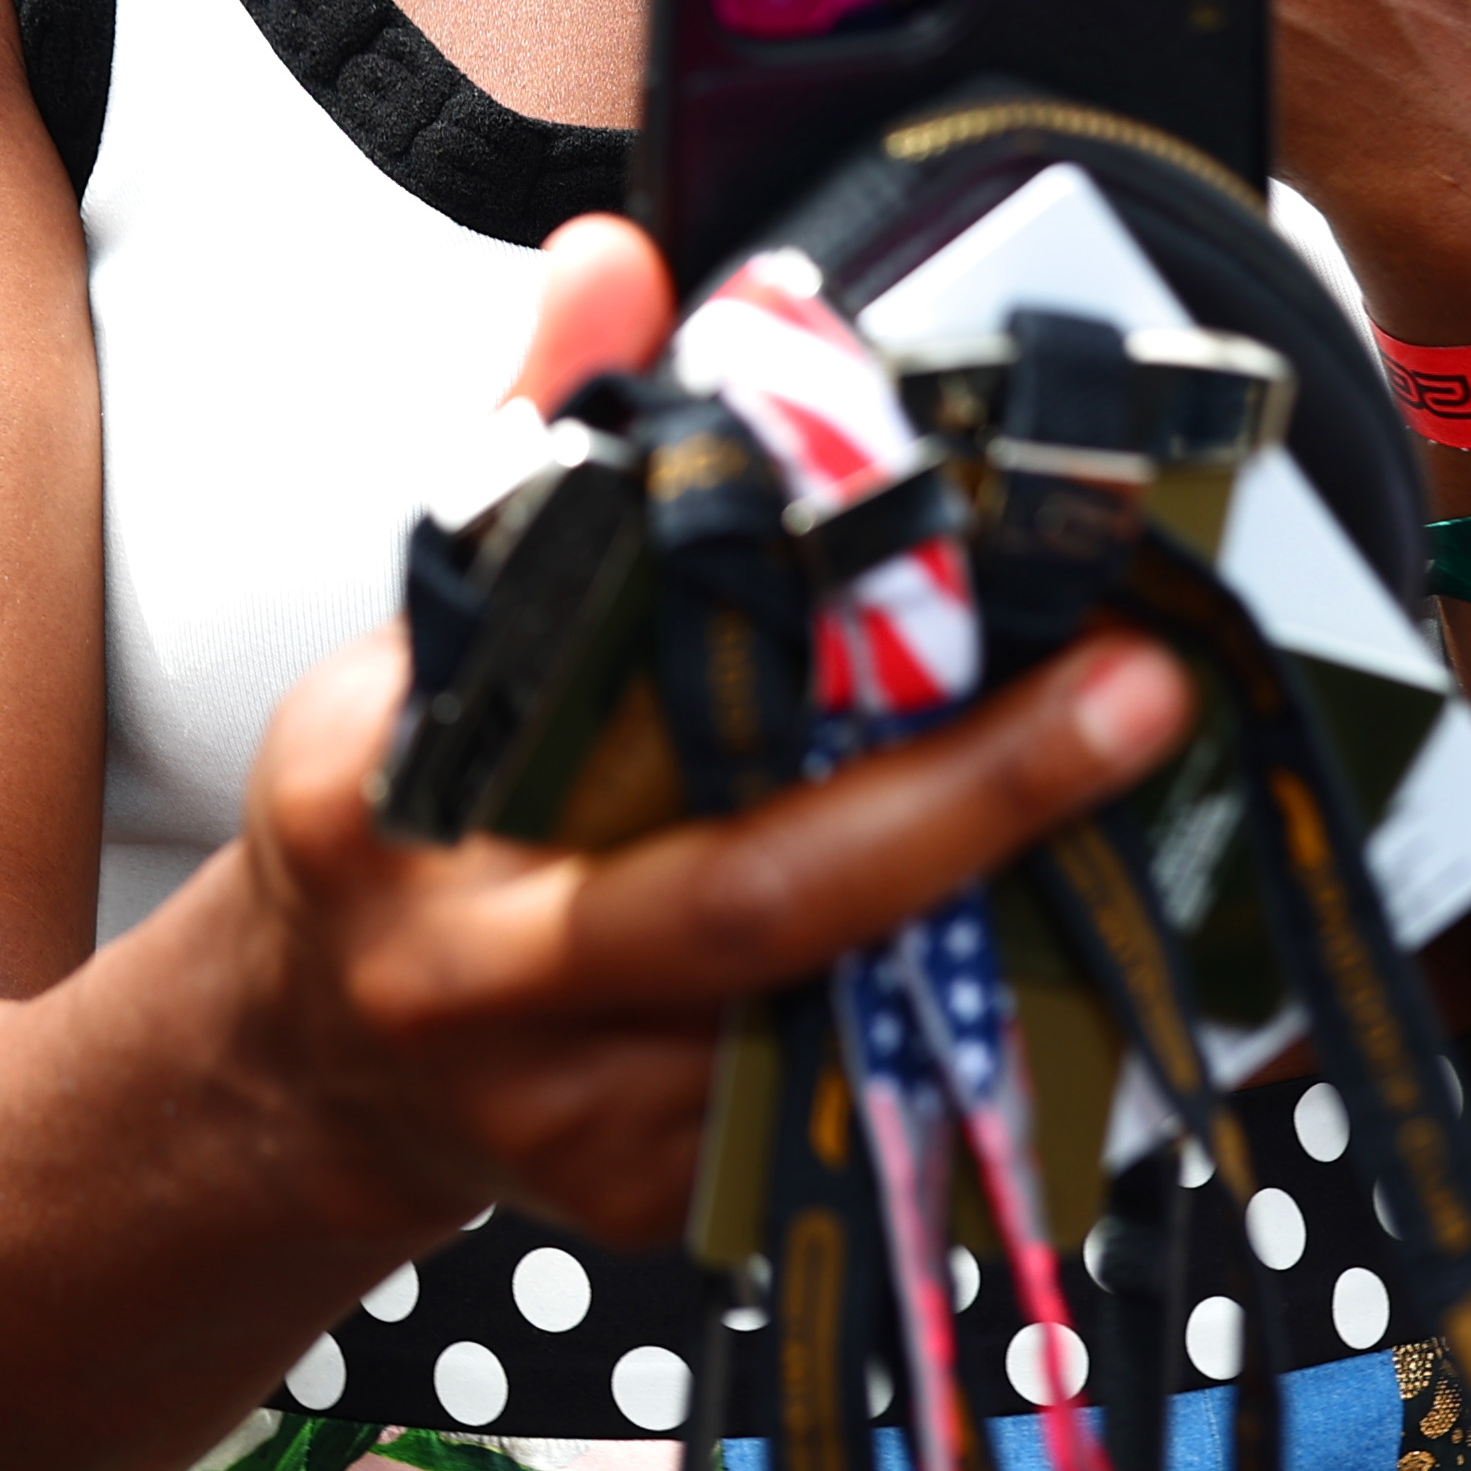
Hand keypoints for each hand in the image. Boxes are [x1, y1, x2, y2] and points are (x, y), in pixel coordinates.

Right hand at [225, 216, 1192, 1250]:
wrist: (308, 1063)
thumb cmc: (385, 817)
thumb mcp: (413, 619)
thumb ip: (527, 435)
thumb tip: (616, 257)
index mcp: (400, 817)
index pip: (606, 733)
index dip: (776, 669)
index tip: (991, 584)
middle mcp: (485, 994)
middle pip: (758, 911)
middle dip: (971, 804)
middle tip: (1144, 698)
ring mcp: (585, 1129)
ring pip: (840, 1033)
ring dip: (1011, 930)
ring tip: (1161, 811)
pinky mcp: (667, 1213)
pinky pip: (857, 1122)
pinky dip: (976, 1034)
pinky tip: (1071, 940)